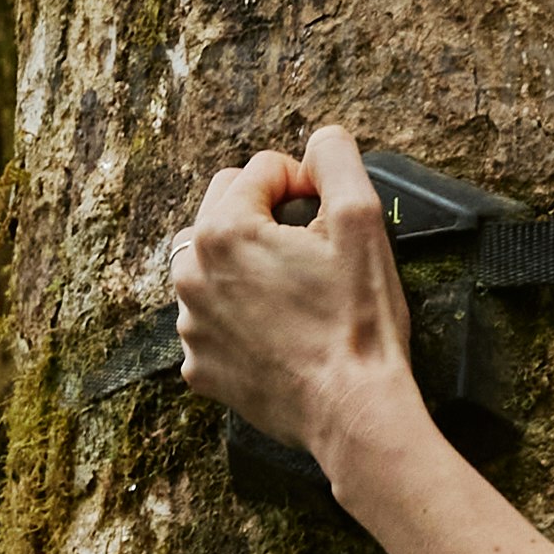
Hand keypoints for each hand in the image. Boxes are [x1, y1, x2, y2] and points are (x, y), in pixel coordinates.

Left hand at [173, 132, 432, 505]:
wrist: (353, 411)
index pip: (260, 170)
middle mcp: (191, 275)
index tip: (327, 214)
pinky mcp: (199, 367)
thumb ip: (335, 158)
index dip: (303, 183)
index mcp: (223, 232)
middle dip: (264, 214)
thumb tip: (318, 142)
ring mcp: (191, 326)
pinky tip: (278, 328)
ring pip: (211, 265)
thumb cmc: (358, 320)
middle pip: (222, 209)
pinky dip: (238, 314)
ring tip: (293, 286)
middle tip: (311, 244)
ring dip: (245, 262)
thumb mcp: (362, 219)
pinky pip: (211, 319)